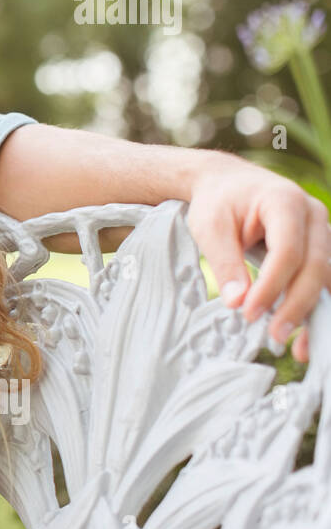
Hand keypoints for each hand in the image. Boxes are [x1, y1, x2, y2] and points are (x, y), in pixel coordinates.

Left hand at [187, 154, 330, 361]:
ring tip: (296, 346)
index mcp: (285, 202)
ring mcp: (321, 231)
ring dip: (312, 311)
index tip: (250, 312)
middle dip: (296, 304)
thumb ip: (225, 262)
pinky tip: (305, 337)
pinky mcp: (318, 247)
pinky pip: (323, 279)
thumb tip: (237, 302)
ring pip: (325, 276)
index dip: (272, 285)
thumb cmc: (217, 201)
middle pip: (314, 266)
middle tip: (274, 335)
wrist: (226, 182)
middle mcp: (313, 215)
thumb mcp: (209, 227)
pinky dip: (315, 306)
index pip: (288, 251)